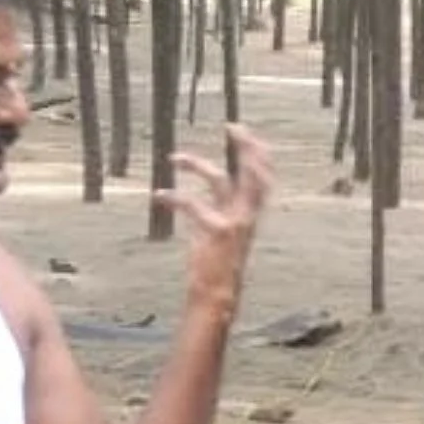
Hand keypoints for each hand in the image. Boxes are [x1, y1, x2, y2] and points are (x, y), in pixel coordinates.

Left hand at [156, 124, 271, 319]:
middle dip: (247, 148)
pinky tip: (159, 195)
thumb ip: (218, 209)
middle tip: (233, 126)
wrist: (216, 297)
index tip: (243, 133)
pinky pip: (194, 204)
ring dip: (198, 165)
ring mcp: (233, 224)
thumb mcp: (219, 234)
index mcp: (249, 217)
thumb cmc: (214, 269)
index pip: (263, 179)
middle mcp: (246, 217)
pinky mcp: (216, 232)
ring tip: (174, 157)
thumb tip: (207, 190)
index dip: (257, 154)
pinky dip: (175, 196)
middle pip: (254, 174)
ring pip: (223, 182)